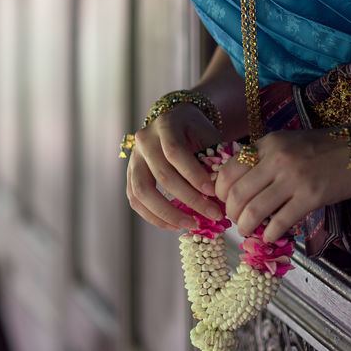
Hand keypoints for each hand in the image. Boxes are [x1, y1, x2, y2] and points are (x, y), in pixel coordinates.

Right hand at [125, 103, 223, 231]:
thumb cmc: (198, 133)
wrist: (179, 124)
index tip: (213, 193)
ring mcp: (134, 157)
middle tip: (211, 215)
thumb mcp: (209, 137)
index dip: (194, 175)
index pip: (175, 152)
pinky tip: (175, 225)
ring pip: (142, 191)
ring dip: (168, 213)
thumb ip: (214, 161)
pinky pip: (135, 200)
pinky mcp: (130, 174)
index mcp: (165, 124)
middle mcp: (144, 139)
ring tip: (191, 225)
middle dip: (189, 199)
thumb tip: (220, 196)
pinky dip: (154, 217)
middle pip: (162, 174)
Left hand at [214, 130, 350, 242]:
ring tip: (248, 231)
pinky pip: (280, 221)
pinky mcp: (311, 196)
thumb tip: (240, 183)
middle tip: (236, 221)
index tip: (223, 203)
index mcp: (268, 144)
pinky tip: (269, 237)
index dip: (220, 192)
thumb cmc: (323, 147)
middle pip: (236, 193)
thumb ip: (264, 158)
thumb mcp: (287, 142)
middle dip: (231, 213)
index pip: (229, 170)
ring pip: (254, 210)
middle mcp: (276, 158)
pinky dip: (269, 234)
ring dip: (246, 227)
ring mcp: (293, 177)